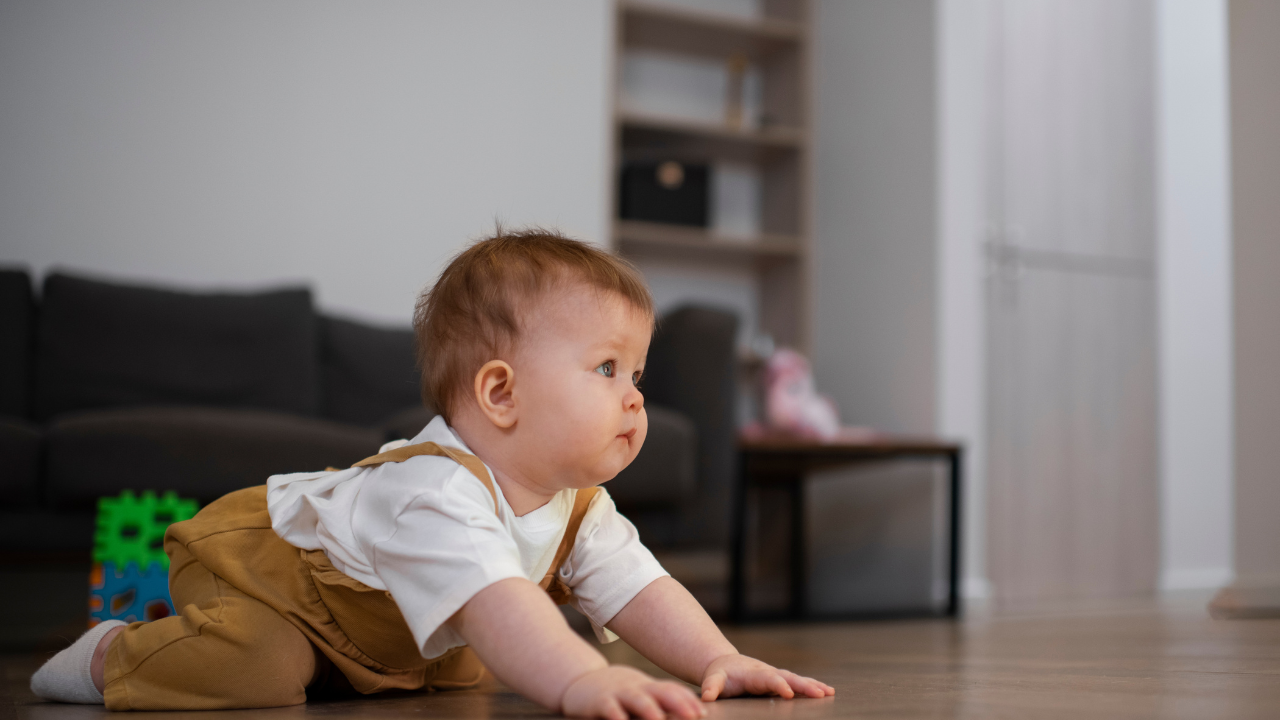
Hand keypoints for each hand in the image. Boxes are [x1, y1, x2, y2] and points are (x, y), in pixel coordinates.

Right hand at [561, 665, 705, 719]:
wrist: (581, 682)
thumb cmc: (618, 693)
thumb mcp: (640, 693)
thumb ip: (662, 700)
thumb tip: (694, 711)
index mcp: (648, 687)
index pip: (673, 690)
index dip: (688, 700)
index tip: (702, 712)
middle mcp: (636, 688)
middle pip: (660, 692)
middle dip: (678, 703)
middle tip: (693, 716)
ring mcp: (618, 694)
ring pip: (637, 699)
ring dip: (650, 710)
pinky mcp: (599, 702)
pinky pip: (609, 708)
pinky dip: (617, 714)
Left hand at [699, 653, 833, 700]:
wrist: (725, 664)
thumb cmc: (721, 675)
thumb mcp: (713, 680)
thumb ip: (710, 687)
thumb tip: (706, 697)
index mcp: (753, 674)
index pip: (768, 679)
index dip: (778, 685)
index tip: (789, 693)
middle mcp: (768, 672)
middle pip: (788, 677)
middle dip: (804, 685)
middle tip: (820, 693)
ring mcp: (776, 675)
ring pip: (797, 678)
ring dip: (813, 685)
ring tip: (829, 692)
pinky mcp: (781, 680)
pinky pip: (799, 682)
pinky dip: (813, 686)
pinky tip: (828, 691)